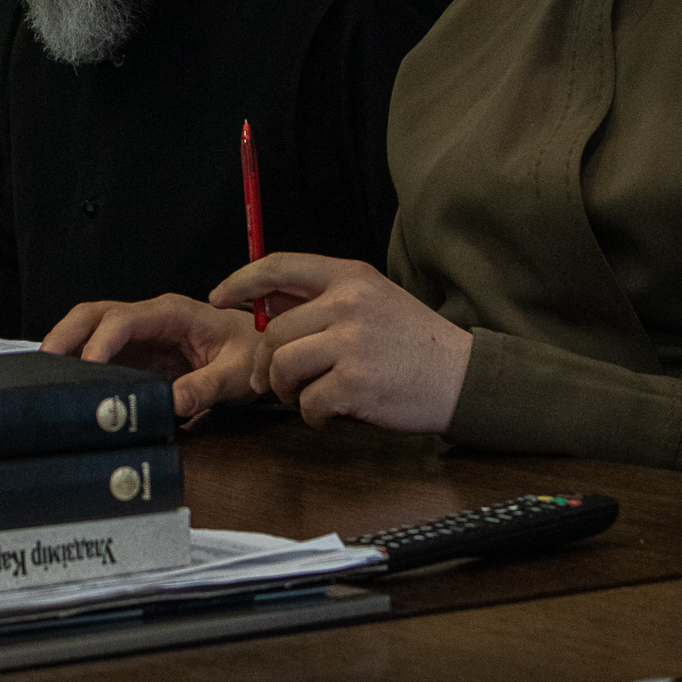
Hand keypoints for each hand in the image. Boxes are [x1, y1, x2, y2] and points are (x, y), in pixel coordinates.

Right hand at [40, 295, 259, 418]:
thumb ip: (207, 386)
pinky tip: (68, 383)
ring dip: (67, 345)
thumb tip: (175, 402)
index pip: (125, 319)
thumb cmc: (249, 351)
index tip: (87, 366)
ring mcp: (140, 335)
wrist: (258, 351)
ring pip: (91, 329)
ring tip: (44, 373)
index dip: (101, 341)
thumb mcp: (236, 371)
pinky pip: (101, 352)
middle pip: (96, 314)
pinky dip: (79, 363)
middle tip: (43, 360)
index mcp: (172, 313)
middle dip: (66, 332)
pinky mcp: (136, 354)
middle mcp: (150, 318)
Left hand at [209, 254, 472, 432]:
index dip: (241, 280)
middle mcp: (348, 304)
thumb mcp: (372, 301)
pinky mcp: (355, 383)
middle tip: (273, 381)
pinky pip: (307, 402)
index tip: (218, 296)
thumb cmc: (413, 342)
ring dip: (286, 390)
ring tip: (308, 395)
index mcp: (351, 276)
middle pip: (273, 331)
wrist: (462, 376)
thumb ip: (323, 300)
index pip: (280, 266)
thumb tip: (264, 305)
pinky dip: (314, 414)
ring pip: (282, 367)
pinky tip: (334, 411)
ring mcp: (352, 343)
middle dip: (265, 362)